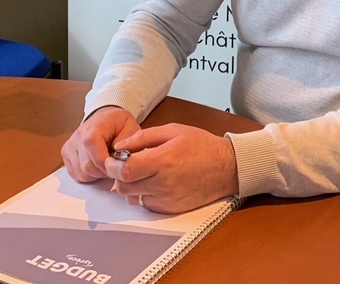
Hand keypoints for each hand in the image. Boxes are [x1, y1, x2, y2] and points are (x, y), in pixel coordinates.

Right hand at [61, 106, 140, 181]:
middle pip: (88, 168)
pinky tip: (96, 165)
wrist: (107, 117)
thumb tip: (120, 160)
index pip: (97, 157)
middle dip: (104, 172)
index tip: (119, 167)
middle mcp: (78, 136)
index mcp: (94, 128)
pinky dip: (87, 175)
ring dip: (96, 175)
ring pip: (81, 174)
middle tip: (114, 167)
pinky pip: (75, 174)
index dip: (109, 167)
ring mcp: (70, 145)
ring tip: (106, 164)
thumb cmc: (119, 124)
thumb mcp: (131, 128)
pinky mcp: (66, 153)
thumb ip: (128, 145)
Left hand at [104, 123, 237, 212]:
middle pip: (124, 187)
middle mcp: (163, 184)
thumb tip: (121, 146)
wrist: (226, 168)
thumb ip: (144, 137)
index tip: (113, 159)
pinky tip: (152, 182)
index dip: (113, 165)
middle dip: (119, 176)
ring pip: (132, 198)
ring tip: (141, 173)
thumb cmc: (201, 146)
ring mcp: (167, 199)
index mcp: (163, 161)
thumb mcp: (174, 131)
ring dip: (130, 186)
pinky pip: (146, 205)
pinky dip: (143, 195)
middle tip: (125, 164)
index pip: (125, 170)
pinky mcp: (170, 209)